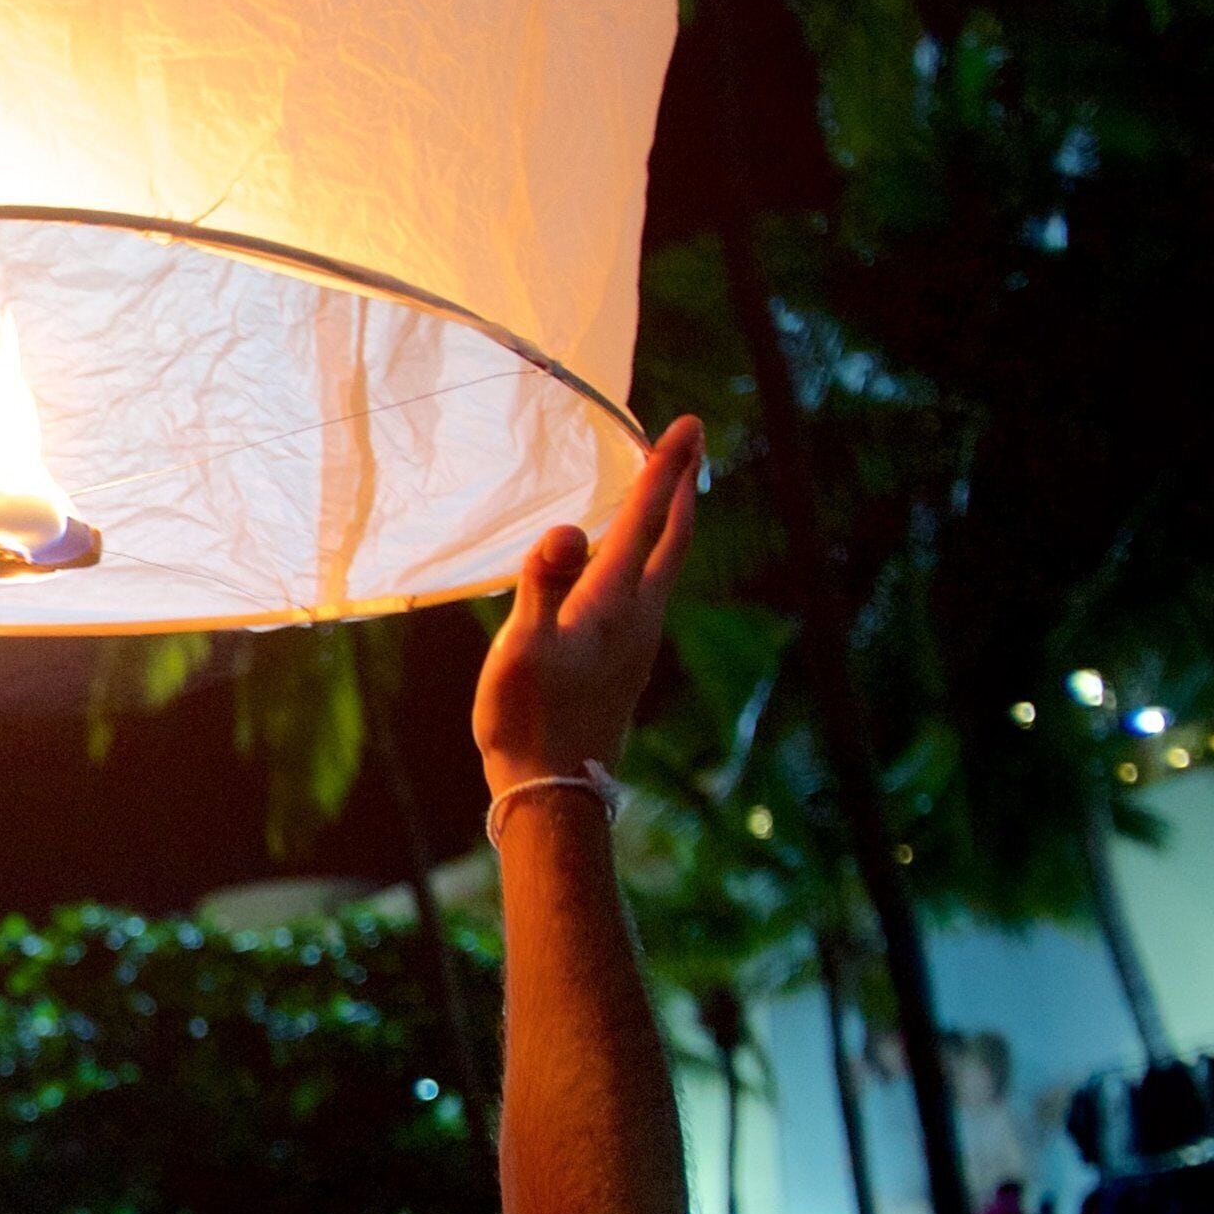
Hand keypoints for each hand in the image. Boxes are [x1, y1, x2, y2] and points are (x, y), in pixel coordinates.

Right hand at [472, 416, 701, 794]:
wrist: (552, 790)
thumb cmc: (527, 718)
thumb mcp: (521, 649)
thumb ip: (541, 586)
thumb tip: (565, 530)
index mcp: (615, 602)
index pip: (646, 519)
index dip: (665, 467)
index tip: (689, 423)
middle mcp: (639, 616)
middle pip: (673, 538)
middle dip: (683, 486)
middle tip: (691, 443)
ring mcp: (637, 642)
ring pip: (666, 565)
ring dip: (671, 521)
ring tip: (666, 494)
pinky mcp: (626, 662)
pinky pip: (648, 590)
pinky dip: (649, 557)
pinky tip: (628, 568)